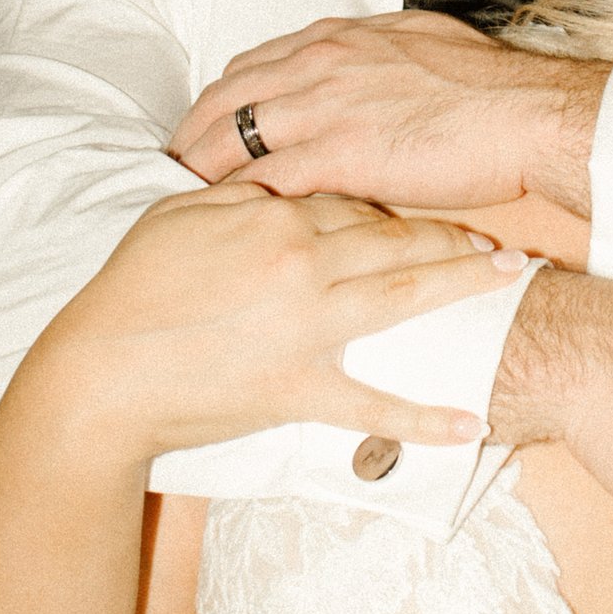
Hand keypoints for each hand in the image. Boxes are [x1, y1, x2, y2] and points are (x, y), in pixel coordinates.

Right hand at [16, 182, 516, 470]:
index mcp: (275, 223)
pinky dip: (423, 418)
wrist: (101, 373)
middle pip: (395, 239)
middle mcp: (305, 269)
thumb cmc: (131, 292)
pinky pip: (374, 408)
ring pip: (403, 298)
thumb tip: (280, 189)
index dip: (388, 202)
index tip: (422, 204)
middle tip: (494, 234)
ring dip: (462, 285)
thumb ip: (239, 199)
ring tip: (510, 276)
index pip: (349, 201)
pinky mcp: (300, 391)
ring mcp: (308, 332)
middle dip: (451, 234)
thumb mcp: (179, 217)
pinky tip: (469, 424)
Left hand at [172, 13, 603, 214]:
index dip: (219, 103)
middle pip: (224, 100)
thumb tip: (367, 66)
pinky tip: (232, 228)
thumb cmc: (491, 86)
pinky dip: (243, 203)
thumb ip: (377, 54)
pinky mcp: (339, 154)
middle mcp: (319, 62)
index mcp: (338, 38)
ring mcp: (324, 106)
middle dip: (190, 138)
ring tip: (184, 209)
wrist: (529, 114)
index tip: (204, 130)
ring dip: (203, 175)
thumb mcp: (420, 42)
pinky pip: (268, 180)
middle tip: (171, 172)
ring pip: (233, 141)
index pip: (250, 67)